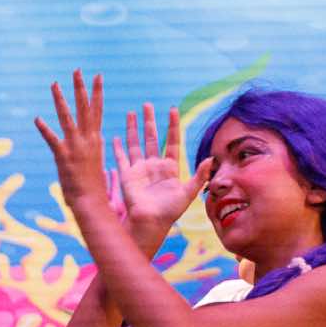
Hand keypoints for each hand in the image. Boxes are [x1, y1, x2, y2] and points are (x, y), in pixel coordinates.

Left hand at [34, 71, 115, 212]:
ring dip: (61, 100)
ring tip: (54, 84)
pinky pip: (52, 139)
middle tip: (78, 70)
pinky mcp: (63, 156)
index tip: (97, 76)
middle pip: (85, 109)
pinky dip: (44, 129)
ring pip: (68, 118)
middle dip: (81, 88)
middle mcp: (88, 140)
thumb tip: (98, 146)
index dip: (96, 93)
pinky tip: (37, 119)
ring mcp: (75, 147)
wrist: (92, 204)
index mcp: (96, 141)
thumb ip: (94, 152)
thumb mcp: (97, 166)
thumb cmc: (95, 190)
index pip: (97, 111)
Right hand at [110, 101, 208, 240]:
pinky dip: (117, 147)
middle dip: (149, 121)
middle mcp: (154, 165)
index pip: (172, 141)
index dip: (172, 126)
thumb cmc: (171, 211)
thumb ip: (200, 176)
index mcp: (170, 168)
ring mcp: (139, 169)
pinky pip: (121, 158)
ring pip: (135, 143)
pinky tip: (114, 136)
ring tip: (132, 112)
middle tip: (147, 104)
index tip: (172, 110)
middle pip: (152, 138)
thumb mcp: (189, 193)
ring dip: (133, 128)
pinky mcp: (126, 175)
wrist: (152, 222)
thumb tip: (210, 160)